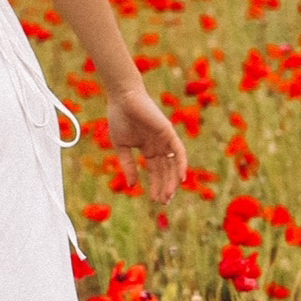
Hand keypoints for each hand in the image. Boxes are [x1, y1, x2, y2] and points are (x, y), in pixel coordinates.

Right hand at [106, 86, 186, 206]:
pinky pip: (178, 151)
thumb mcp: (121, 146)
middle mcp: (159, 145)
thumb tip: (132, 185)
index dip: (156, 185)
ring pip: (173, 164)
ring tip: (168, 195)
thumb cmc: (119, 118)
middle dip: (164, 187)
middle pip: (165, 170)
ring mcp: (165, 139)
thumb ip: (127, 165)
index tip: (155, 200)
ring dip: (172, 180)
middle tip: (163, 202)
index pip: (155, 171)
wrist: (122, 98)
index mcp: (148, 148)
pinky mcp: (168, 132)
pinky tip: (180, 178)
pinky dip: (181, 164)